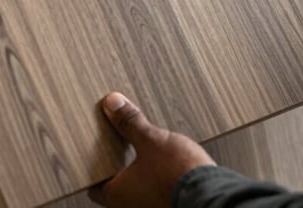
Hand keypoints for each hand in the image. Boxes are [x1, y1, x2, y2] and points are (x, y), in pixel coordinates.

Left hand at [89, 93, 215, 207]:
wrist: (210, 194)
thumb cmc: (178, 176)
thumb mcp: (151, 140)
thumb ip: (130, 122)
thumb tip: (112, 104)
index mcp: (118, 195)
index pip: (95, 186)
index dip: (92, 168)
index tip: (92, 151)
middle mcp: (131, 205)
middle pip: (115, 185)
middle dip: (116, 164)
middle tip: (117, 142)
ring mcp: (149, 205)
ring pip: (135, 186)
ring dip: (137, 169)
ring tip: (141, 146)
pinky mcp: (167, 202)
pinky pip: (153, 187)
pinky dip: (153, 174)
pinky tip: (162, 159)